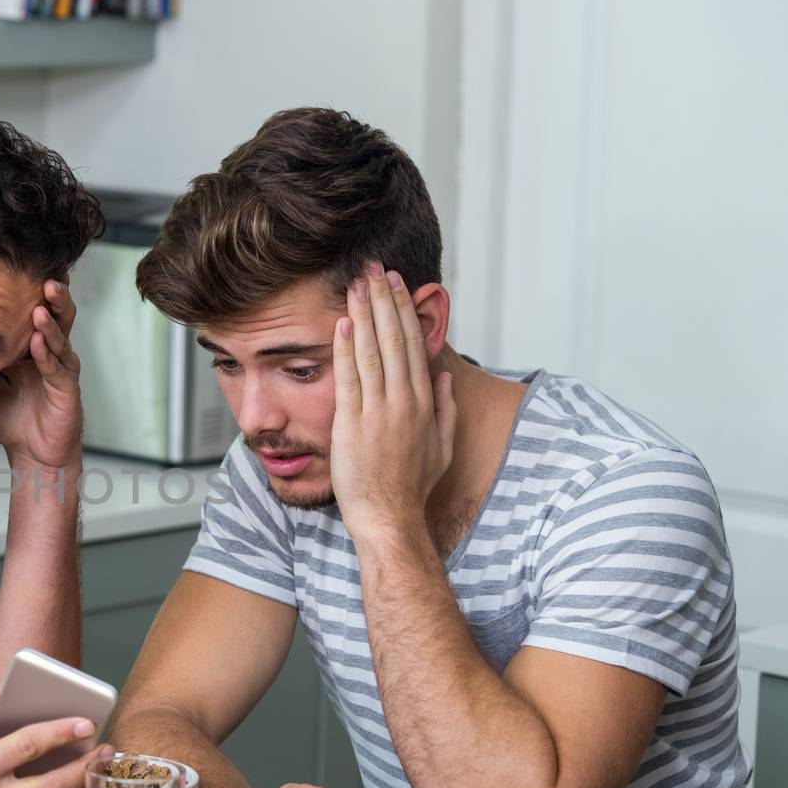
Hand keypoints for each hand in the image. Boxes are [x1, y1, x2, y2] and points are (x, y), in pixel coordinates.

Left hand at [0, 280, 82, 472]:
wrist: (31, 452)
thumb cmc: (6, 415)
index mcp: (28, 342)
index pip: (30, 307)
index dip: (27, 286)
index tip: (16, 260)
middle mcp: (49, 348)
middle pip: (54, 311)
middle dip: (50, 289)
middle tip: (41, 269)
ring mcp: (60, 366)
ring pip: (61, 333)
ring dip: (52, 314)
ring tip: (44, 294)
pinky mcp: (66, 388)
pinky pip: (58, 367)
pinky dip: (49, 352)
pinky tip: (40, 339)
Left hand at [329, 262, 456, 538]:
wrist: (390, 517)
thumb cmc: (412, 487)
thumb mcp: (441, 447)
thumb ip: (445, 410)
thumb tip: (445, 380)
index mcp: (424, 403)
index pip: (413, 345)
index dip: (404, 312)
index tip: (397, 285)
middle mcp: (403, 401)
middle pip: (393, 340)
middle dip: (384, 301)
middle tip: (375, 270)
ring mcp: (378, 412)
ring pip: (371, 352)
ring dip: (364, 315)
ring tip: (357, 286)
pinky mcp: (352, 425)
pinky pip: (348, 378)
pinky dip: (345, 349)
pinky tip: (342, 324)